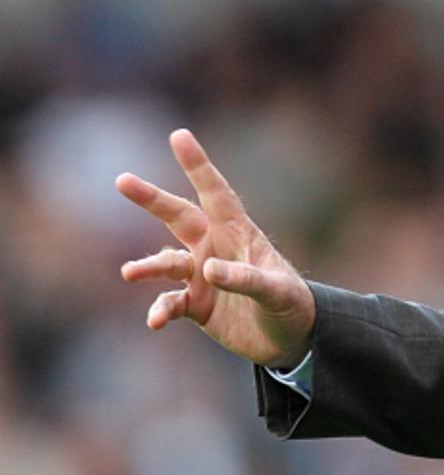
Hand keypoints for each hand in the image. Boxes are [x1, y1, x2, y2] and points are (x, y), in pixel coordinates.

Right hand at [116, 129, 315, 367]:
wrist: (290, 338)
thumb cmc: (291, 304)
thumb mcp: (276, 291)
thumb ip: (246, 279)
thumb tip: (208, 269)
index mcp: (239, 234)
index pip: (216, 193)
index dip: (198, 165)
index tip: (179, 136)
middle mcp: (215, 249)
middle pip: (179, 217)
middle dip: (152, 199)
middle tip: (122, 180)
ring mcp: (203, 277)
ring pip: (167, 263)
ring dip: (148, 267)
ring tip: (130, 273)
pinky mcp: (196, 305)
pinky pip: (170, 303)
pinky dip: (160, 310)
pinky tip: (156, 321)